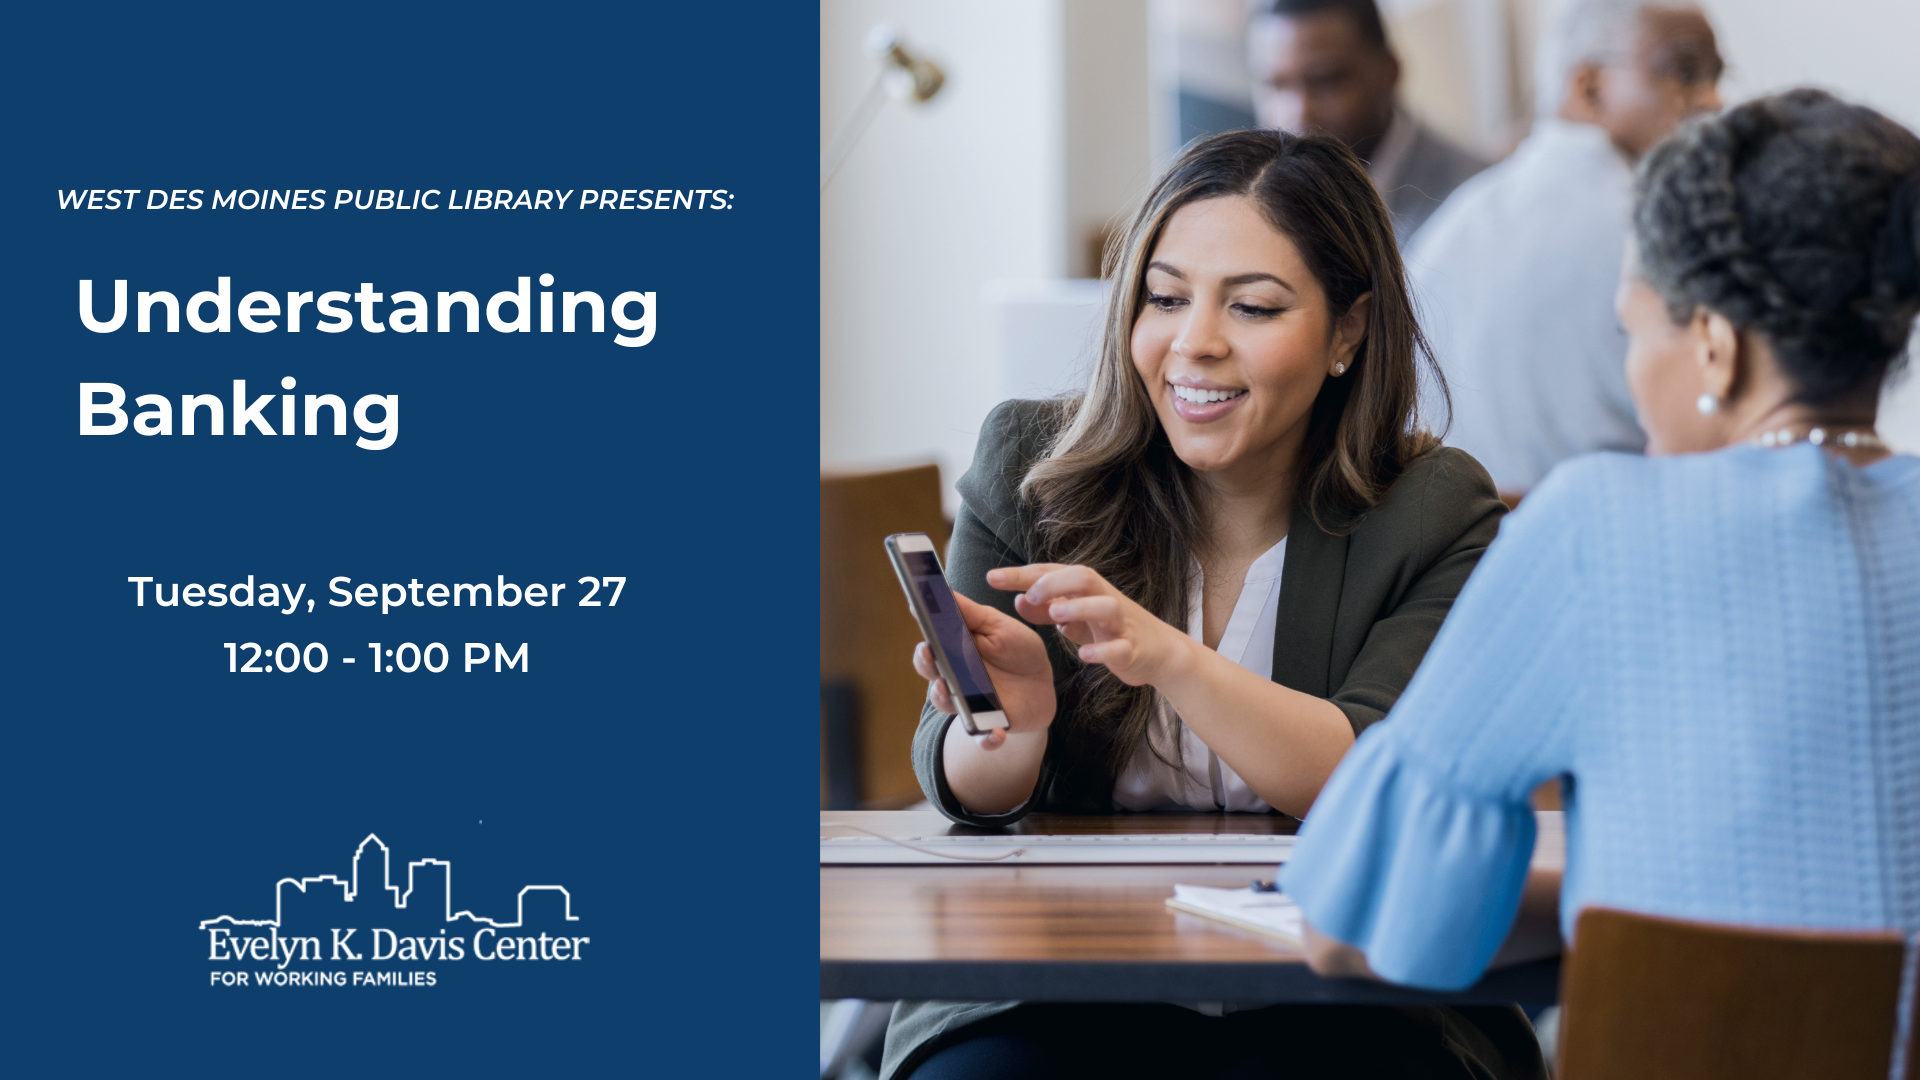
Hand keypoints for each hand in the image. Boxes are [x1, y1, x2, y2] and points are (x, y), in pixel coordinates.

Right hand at [911, 591, 1055, 749]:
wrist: (1040, 684)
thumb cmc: (1015, 650)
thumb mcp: (997, 626)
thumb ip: (970, 613)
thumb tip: (941, 590)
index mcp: (953, 653)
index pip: (930, 647)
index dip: (924, 636)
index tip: (918, 621)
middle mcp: (954, 680)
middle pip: (931, 674)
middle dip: (927, 665)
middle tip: (930, 653)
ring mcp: (970, 704)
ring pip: (948, 706)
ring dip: (947, 699)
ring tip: (948, 689)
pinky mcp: (990, 726)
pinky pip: (983, 737)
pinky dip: (987, 739)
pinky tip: (996, 734)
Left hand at [987, 564, 1193, 687]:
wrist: (1159, 652)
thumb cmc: (1111, 629)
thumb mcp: (1075, 617)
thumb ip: (1047, 609)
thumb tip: (1017, 599)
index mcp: (1087, 590)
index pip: (1052, 573)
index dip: (1022, 574)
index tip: (992, 577)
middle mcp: (1104, 599)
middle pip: (1084, 577)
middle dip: (1055, 581)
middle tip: (1029, 593)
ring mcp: (1121, 624)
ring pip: (1107, 606)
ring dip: (1080, 608)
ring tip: (1056, 614)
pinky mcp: (1133, 649)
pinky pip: (1120, 647)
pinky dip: (1102, 651)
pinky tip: (1083, 656)